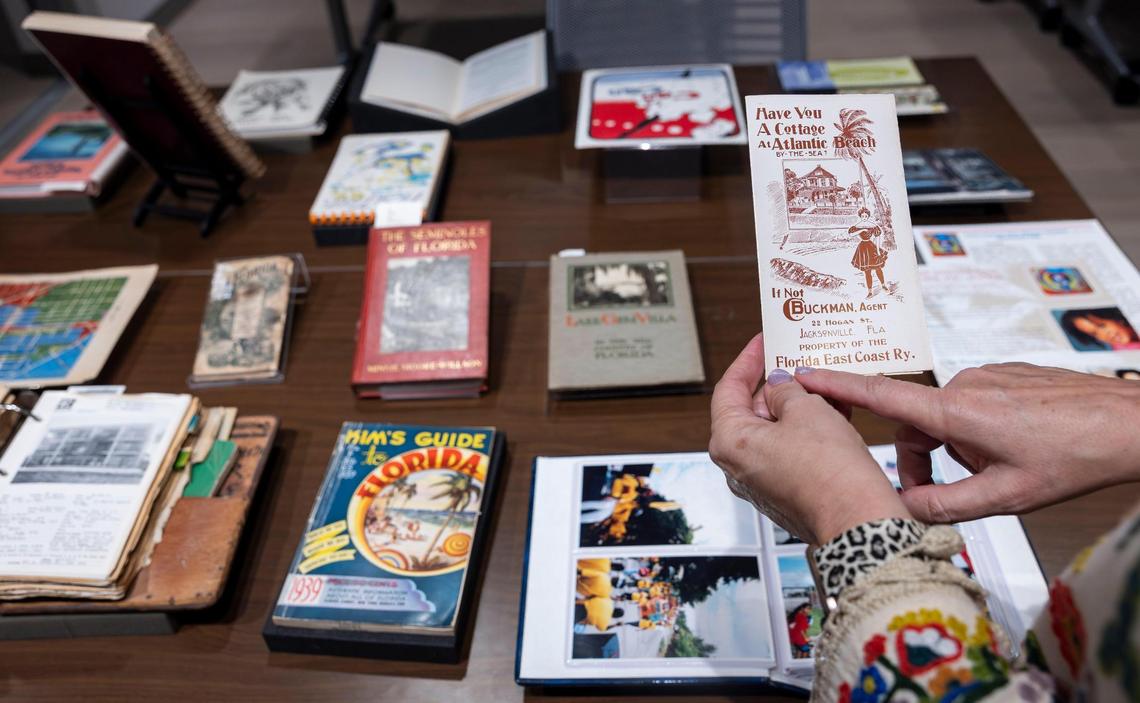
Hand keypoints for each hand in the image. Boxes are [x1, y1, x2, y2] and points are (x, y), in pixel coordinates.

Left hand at [709, 334, 911, 544]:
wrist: (857, 520)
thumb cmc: (828, 470)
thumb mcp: (806, 410)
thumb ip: (786, 390)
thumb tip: (779, 385)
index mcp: (730, 441)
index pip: (728, 389)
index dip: (747, 361)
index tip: (762, 343)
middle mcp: (737, 465)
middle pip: (750, 411)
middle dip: (777, 386)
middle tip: (798, 363)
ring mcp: (760, 481)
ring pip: (774, 431)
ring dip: (797, 407)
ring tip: (822, 387)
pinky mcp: (783, 492)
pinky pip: (788, 451)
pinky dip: (806, 430)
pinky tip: (831, 413)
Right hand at [796, 363, 1139, 522]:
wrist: (1129, 425)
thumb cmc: (1075, 457)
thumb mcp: (1005, 497)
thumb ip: (944, 506)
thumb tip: (901, 512)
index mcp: (955, 412)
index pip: (879, 395)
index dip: (835, 386)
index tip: (802, 376)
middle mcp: (965, 386)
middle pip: (913, 422)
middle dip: (918, 458)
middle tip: (941, 492)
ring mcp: (987, 378)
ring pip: (945, 417)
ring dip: (952, 448)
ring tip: (993, 472)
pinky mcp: (1006, 377)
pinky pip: (971, 405)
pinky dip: (975, 433)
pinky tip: (1011, 451)